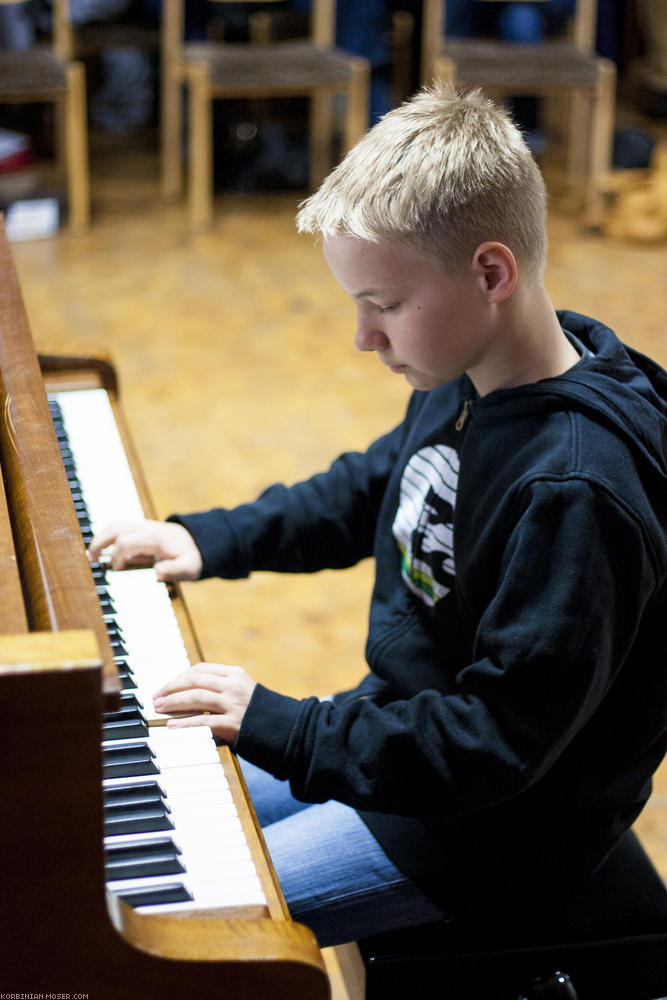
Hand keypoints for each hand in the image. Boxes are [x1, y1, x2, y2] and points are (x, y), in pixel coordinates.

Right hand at [87, 519, 202, 581]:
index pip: (126, 542)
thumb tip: (157, 573)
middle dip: (100, 542)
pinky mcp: (142, 528)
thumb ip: (174, 570)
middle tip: (90, 559)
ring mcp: (144, 526)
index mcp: (156, 538)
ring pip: (116, 525)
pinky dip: (109, 536)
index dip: (117, 556)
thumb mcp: (189, 568)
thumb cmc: (193, 557)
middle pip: (116, 528)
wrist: (200, 542)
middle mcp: (148, 528)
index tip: (116, 570)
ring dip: (101, 537)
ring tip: (92, 554)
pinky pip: (121, 528)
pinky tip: (104, 550)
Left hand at [153, 662, 255, 743]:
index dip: (179, 677)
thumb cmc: (256, 710)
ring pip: (196, 697)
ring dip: (173, 702)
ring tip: (159, 708)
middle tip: (156, 697)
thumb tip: (187, 687)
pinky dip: (184, 723)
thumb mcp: (241, 689)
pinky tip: (171, 725)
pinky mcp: (233, 724)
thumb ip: (219, 685)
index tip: (166, 686)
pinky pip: (203, 722)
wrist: (281, 727)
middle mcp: (233, 686)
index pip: (200, 669)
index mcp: (234, 674)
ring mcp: (233, 704)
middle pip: (194, 681)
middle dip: (171, 688)